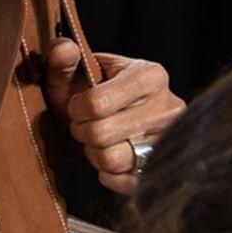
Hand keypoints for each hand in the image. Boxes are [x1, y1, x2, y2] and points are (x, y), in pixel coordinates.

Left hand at [44, 38, 183, 196]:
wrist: (111, 120)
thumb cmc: (90, 93)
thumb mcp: (73, 72)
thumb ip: (62, 58)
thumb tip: (64, 49)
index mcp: (150, 75)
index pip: (97, 103)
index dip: (76, 108)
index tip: (77, 105)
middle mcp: (168, 107)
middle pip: (102, 133)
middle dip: (81, 131)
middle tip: (84, 124)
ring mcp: (170, 140)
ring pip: (114, 160)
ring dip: (94, 153)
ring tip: (97, 140)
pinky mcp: (165, 168)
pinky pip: (129, 183)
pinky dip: (109, 175)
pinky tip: (108, 160)